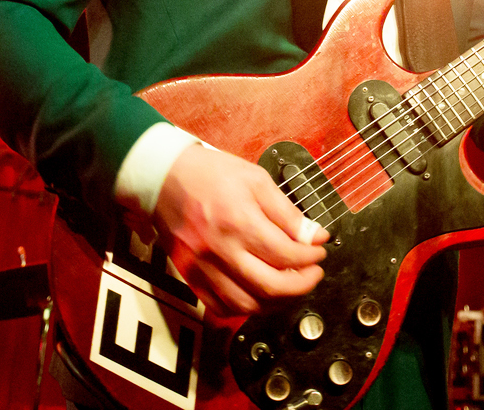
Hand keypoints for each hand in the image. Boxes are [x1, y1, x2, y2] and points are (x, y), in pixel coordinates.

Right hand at [154, 144, 329, 315]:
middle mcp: (220, 250)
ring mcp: (202, 268)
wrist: (164, 177)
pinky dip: (246, 309)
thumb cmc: (210, 174)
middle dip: (302, 285)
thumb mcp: (256, 180)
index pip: (286, 254)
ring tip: (291, 284)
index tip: (319, 251)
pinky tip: (260, 294)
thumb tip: (314, 236)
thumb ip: (287, 212)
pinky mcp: (190, 277)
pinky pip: (221, 308)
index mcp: (239, 222)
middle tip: (313, 273)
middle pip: (270, 287)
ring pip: (247, 305)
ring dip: (277, 301)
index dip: (310, 257)